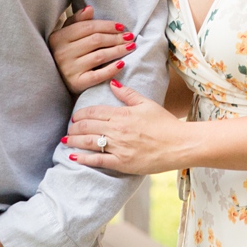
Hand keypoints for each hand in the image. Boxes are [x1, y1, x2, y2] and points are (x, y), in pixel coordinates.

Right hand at [48, 6, 134, 94]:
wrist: (58, 81)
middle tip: (129, 37)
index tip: (121, 27)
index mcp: (58, 38)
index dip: (107, 26)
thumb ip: (77, 21)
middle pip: (96, 40)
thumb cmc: (66, 53)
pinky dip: (111, 69)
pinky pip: (98, 75)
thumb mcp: (66, 35)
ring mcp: (69, 69)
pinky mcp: (76, 83)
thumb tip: (90, 9)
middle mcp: (62, 53)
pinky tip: (122, 64)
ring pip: (100, 56)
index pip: (88, 27)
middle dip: (116, 38)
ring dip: (118, 50)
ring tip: (130, 47)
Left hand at [67, 81, 190, 175]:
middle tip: (69, 128)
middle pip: (87, 126)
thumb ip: (128, 94)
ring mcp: (118, 147)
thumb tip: (112, 83)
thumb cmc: (165, 124)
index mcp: (122, 114)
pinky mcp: (122, 163)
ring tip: (66, 140)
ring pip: (88, 142)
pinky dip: (83, 158)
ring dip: (74, 140)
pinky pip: (97, 160)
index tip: (75, 116)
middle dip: (74, 127)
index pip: (94, 111)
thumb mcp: (147, 104)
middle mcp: (117, 130)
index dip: (81, 114)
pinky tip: (73, 157)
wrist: (179, 144)